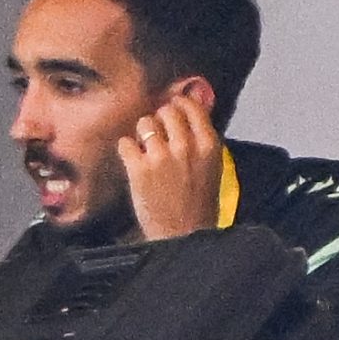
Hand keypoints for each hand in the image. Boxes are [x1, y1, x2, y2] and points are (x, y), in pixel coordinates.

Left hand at [121, 94, 224, 239]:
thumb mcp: (212, 166)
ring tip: (145, 149)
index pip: (191, 106)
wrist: (184, 235)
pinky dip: (127, 150)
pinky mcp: (138, 169)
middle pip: (166, 111)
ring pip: (144, 122)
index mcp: (208, 145)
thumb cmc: (199, 204)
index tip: (173, 107)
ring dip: (142, 133)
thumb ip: (202, 138)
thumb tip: (192, 109)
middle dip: (160, 119)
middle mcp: (185, 146)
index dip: (178, 104)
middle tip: (158, 132)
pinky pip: (125, 142)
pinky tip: (134, 161)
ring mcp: (160, 157)